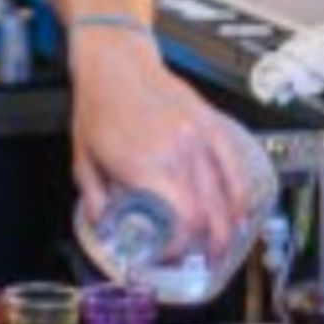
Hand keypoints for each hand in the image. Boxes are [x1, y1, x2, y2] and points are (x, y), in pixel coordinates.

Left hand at [68, 29, 251, 261]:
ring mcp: (198, 137)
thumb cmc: (98, 105)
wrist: (116, 62)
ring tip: (221, 247)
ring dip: (226, 227)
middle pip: (205, 214)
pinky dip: (240, 192)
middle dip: (204, 245)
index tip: (167, 254)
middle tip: (198, 260)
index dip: (177, 248)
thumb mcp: (83, 160)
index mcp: (144, 166)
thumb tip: (107, 228)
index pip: (178, 222)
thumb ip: (96, 200)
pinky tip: (240, 211)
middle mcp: (177, 153)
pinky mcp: (210, 124)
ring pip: (224, 194)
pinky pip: (234, 165)